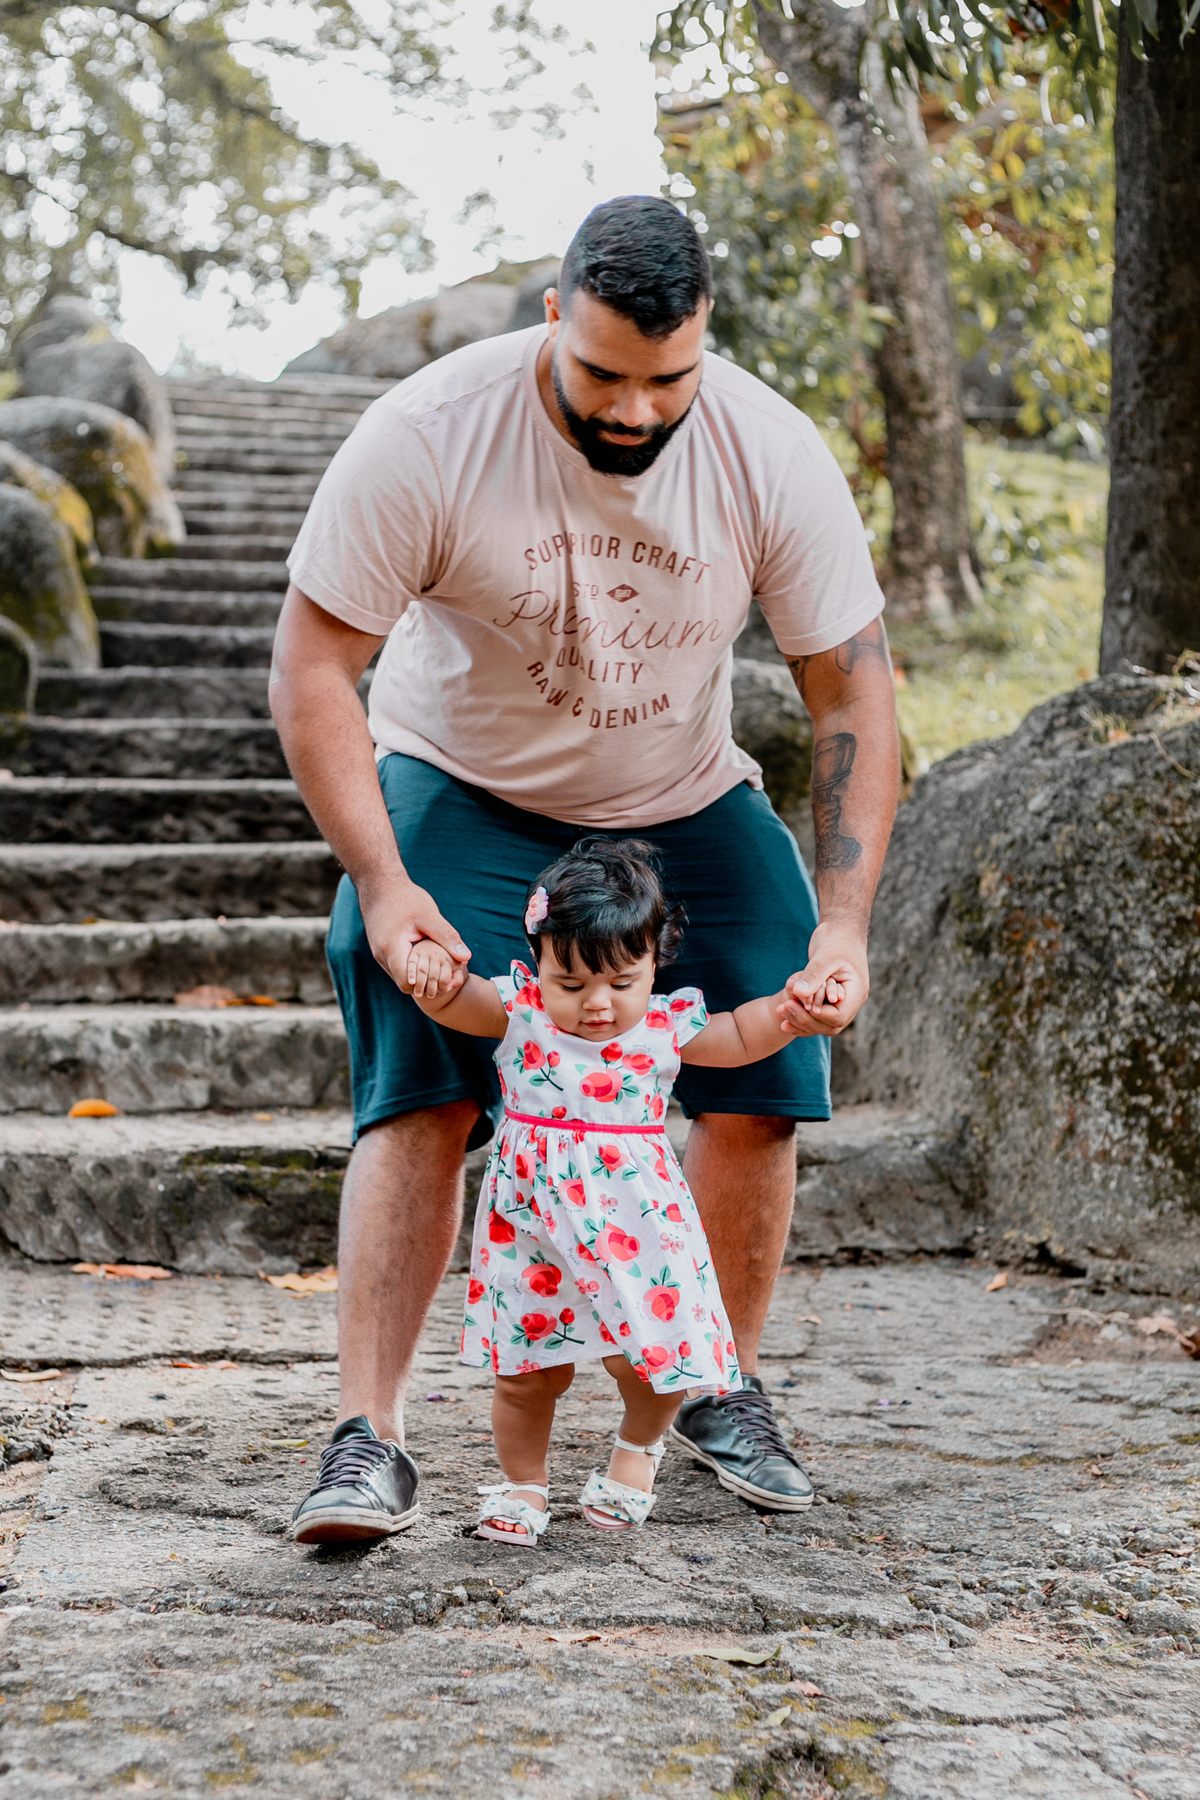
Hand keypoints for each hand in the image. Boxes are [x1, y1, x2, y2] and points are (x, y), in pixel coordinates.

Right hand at [358, 873, 470, 992]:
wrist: (379, 884)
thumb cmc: (405, 897)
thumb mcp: (429, 915)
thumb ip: (447, 937)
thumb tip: (466, 957)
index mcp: (392, 949)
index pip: (409, 983)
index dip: (428, 984)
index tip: (447, 978)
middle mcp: (382, 956)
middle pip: (406, 983)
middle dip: (427, 983)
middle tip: (448, 976)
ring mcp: (380, 954)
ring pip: (402, 976)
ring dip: (420, 974)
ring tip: (441, 966)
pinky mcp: (382, 950)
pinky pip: (398, 966)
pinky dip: (413, 966)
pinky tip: (428, 956)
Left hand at [778, 920, 868, 1037]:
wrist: (842, 929)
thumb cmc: (837, 938)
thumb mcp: (824, 955)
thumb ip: (813, 975)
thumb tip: (798, 992)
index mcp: (856, 992)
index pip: (838, 1017)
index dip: (815, 1015)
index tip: (794, 1004)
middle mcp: (851, 1001)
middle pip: (830, 1026)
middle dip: (805, 1020)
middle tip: (782, 1008)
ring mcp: (842, 1003)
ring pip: (823, 1025)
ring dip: (801, 1022)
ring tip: (781, 1012)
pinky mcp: (830, 1001)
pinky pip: (818, 1016)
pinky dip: (802, 1018)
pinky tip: (784, 1016)